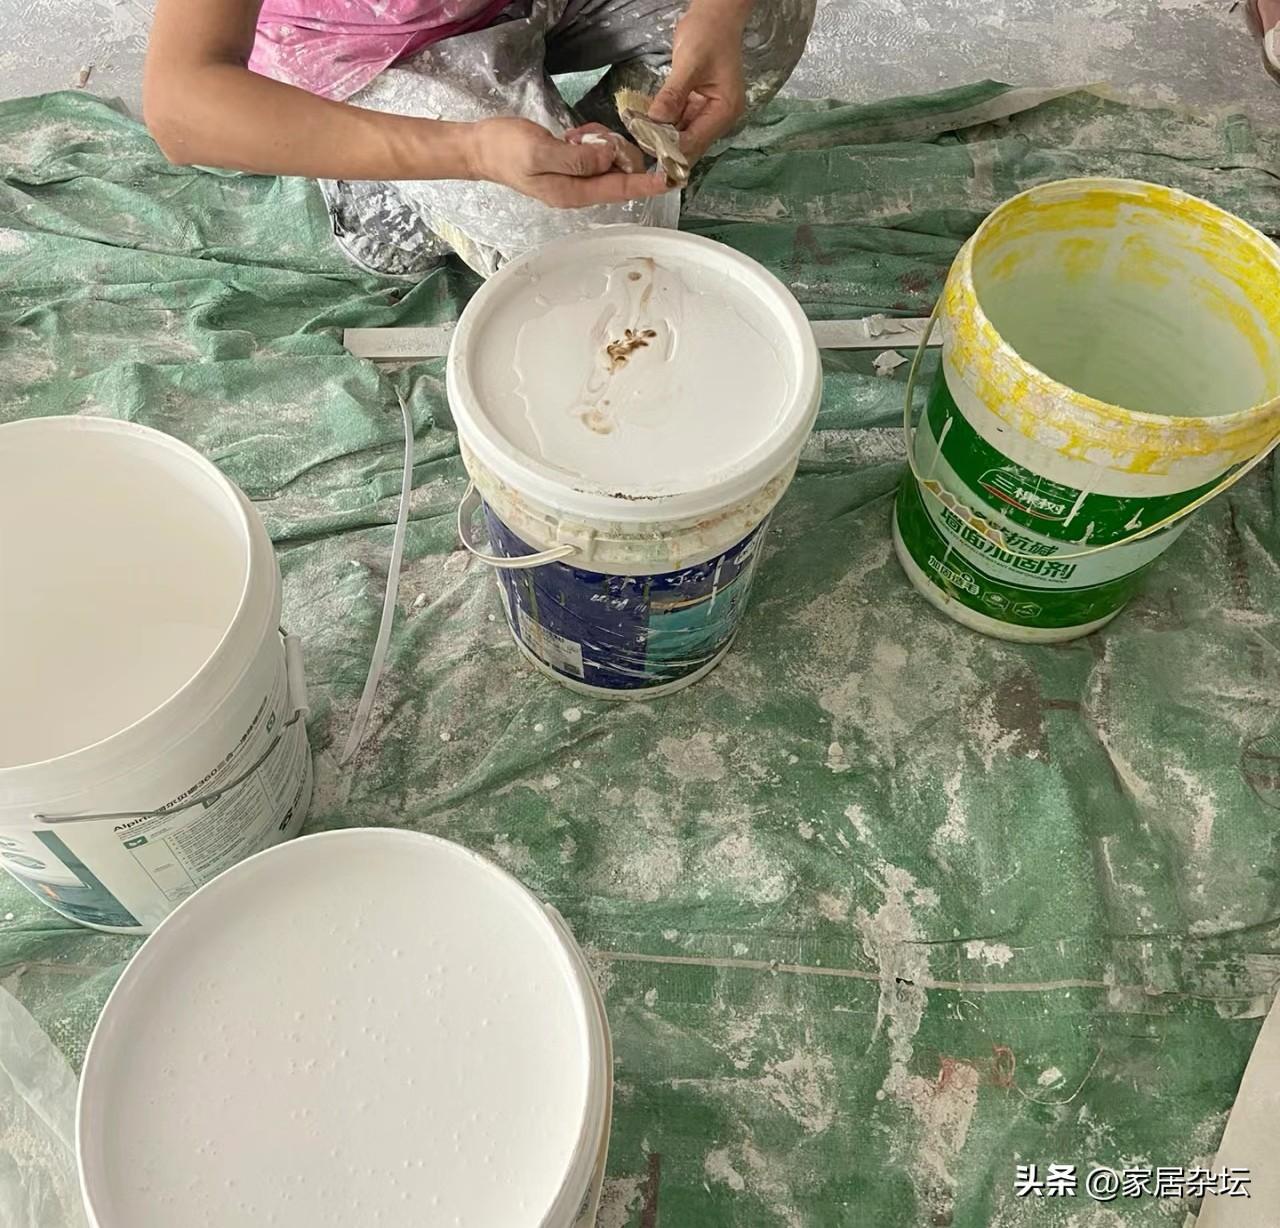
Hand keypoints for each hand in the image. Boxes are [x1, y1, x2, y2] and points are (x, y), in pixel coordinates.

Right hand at [470, 116, 667, 207]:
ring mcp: (575, 180)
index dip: (646, 184)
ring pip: (609, 162)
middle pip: (618, 176)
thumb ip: (577, 158)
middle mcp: (579, 191)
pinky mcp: (571, 166)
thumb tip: (609, 158)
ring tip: (576, 134)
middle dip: (618, 153)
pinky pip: (595, 154)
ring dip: (602, 144)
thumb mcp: (540, 151)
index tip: (670, 178)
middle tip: (592, 135)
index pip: (619, 191)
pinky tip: (574, 135)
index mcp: (573, 193)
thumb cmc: (506, 150)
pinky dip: (592, 141)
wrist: (481, 148)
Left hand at [648, 0, 749, 161]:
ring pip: (682, 137)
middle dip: (666, 145)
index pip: (695, 141)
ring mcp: (709, 115)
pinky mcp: (697, 109)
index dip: (671, 147)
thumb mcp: (689, 63)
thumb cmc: (708, 34)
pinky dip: (664, 124)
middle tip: (638, 142)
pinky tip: (646, 123)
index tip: (645, 144)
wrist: (714, 16)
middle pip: (690, 145)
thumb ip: (673, 94)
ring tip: (639, 133)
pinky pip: (678, 123)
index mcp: (725, 111)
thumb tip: (655, 120)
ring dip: (662, 136)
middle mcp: (720, 119)